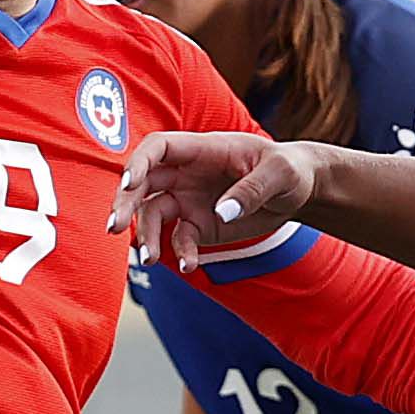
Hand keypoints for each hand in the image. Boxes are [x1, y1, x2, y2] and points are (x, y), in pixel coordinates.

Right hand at [110, 128, 321, 271]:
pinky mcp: (199, 225)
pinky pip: (179, 239)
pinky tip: (190, 265)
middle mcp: (188, 173)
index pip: (158, 148)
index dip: (138, 162)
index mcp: (203, 149)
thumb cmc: (290, 169)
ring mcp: (190, 200)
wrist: (300, 190)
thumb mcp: (279, 173)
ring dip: (145, 236)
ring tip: (147, 259)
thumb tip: (221, 213)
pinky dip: (180, 253)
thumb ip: (250, 190)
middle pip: (143, 182)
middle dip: (125, 203)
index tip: (128, 183)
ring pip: (152, 214)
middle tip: (114, 227)